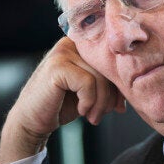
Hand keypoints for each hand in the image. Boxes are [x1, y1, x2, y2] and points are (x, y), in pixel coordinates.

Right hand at [0, 37, 125, 163]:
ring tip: (93, 117)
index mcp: (80, 45)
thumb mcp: (89, 91)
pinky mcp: (57, 66)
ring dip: (101, 103)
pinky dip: (89, 101)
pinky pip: (88, 83)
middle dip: (111, 95)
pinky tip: (81, 110)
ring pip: (100, 77)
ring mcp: (62, 53)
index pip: (110, 60)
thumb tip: (131, 88)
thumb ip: (107, 83)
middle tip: (104, 114)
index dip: (118, 84)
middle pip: (107, 67)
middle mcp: (71, 43)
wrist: (32, 120)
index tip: (117, 106)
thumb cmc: (61, 105)